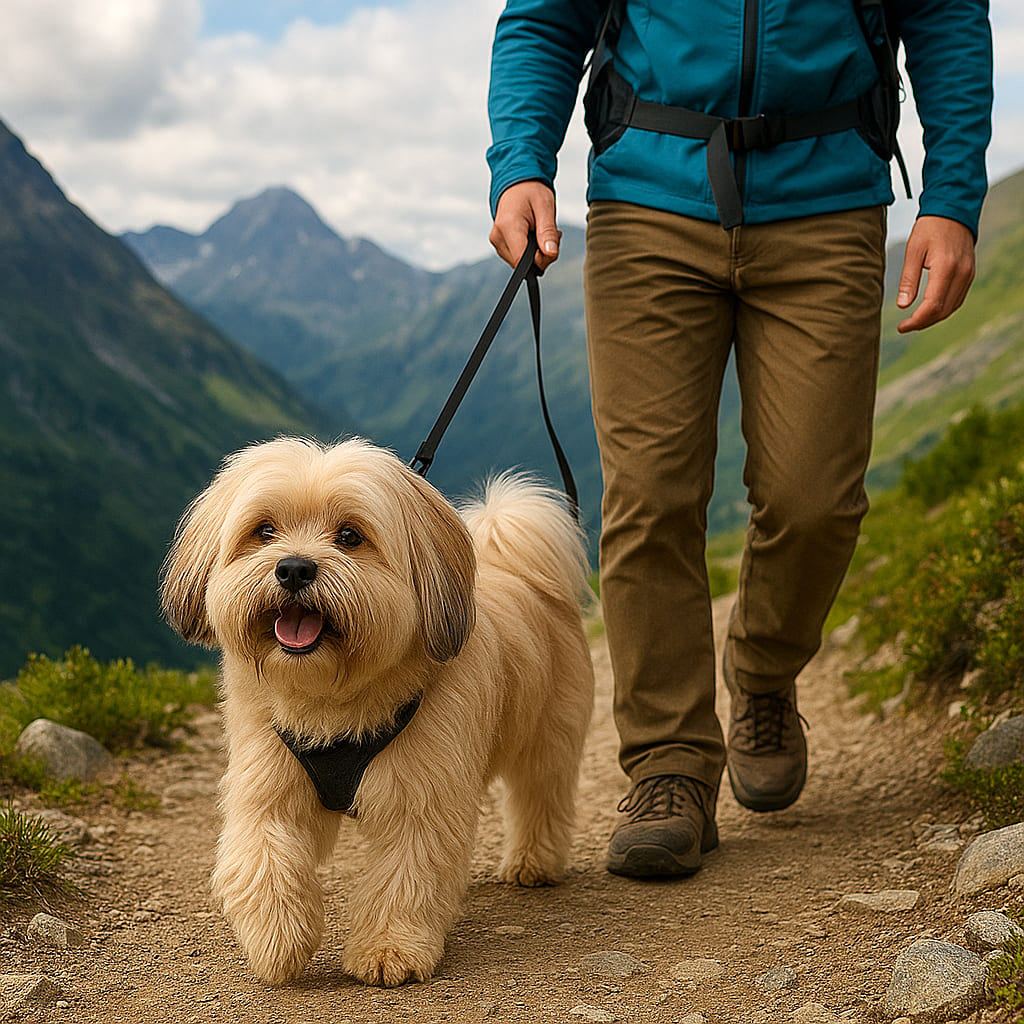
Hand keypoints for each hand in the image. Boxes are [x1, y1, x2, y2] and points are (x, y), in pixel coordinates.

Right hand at [489, 180, 561, 270]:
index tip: (549, 247)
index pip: (521, 260)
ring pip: (520, 262)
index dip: (539, 260)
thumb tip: (550, 254)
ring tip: (540, 231)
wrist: (516, 183)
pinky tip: (533, 235)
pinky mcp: (499, 244)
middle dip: (541, 255)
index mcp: (508, 226)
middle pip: (521, 263)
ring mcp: (497, 242)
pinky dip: (529, 250)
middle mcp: (498, 236)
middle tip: (549, 234)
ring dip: (535, 253)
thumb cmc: (530, 191)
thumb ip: (548, 232)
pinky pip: (517, 256)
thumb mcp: (545, 207)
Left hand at [896, 215, 975, 332]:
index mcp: (946, 268)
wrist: (953, 212)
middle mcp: (962, 274)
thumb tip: (903, 306)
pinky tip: (929, 311)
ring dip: (933, 318)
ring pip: (952, 307)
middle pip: (944, 310)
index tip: (901, 327)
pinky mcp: (969, 274)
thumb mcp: (913, 251)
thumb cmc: (929, 229)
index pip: (933, 305)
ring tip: (914, 322)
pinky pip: (957, 299)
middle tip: (904, 327)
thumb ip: (909, 280)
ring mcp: (968, 275)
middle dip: (923, 323)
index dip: (917, 321)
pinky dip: (943, 309)